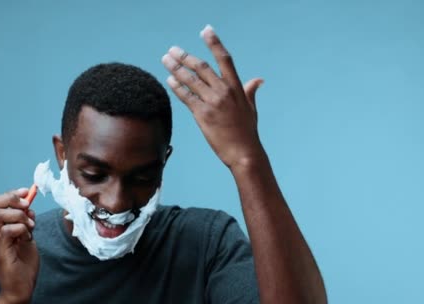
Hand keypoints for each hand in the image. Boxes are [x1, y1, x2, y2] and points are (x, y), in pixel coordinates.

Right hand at [0, 188, 38, 303]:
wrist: (21, 288)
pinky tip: (28, 237)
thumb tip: (29, 205)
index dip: (8, 194)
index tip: (26, 193)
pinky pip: (7, 231)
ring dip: (19, 216)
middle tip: (27, 206)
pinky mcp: (0, 252)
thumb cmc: (23, 264)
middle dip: (11, 199)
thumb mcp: (26, 237)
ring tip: (31, 226)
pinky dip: (21, 229)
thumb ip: (25, 221)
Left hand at [162, 25, 264, 169]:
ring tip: (165, 60)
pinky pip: (186, 97)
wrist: (244, 152)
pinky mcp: (202, 115)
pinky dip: (177, 87)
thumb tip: (258, 80)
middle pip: (201, 67)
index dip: (214, 43)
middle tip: (172, 50)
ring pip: (191, 80)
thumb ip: (250, 91)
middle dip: (185, 56)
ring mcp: (213, 102)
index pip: (224, 59)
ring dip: (176, 68)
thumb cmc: (247, 132)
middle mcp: (224, 91)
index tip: (206, 31)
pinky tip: (169, 80)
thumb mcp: (251, 108)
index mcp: (236, 87)